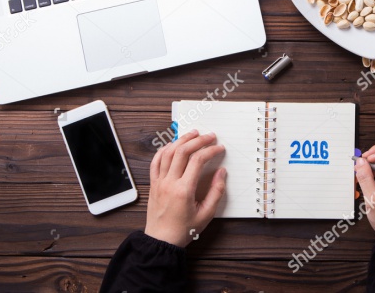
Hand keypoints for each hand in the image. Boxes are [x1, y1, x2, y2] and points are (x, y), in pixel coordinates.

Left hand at [145, 130, 226, 246]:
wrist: (161, 241)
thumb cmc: (183, 230)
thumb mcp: (206, 214)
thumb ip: (216, 192)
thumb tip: (221, 173)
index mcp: (183, 190)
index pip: (197, 161)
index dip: (210, 150)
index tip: (219, 148)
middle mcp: (169, 182)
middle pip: (183, 151)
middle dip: (198, 140)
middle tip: (209, 136)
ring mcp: (159, 182)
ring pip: (168, 152)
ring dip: (181, 140)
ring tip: (192, 134)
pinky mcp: (153, 184)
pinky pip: (156, 162)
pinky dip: (163, 150)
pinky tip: (172, 145)